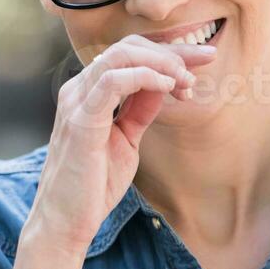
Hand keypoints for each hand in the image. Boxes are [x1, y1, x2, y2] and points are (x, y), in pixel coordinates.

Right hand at [26, 35, 219, 252]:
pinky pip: (112, 81)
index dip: (169, 52)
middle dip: (171, 51)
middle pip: (128, 47)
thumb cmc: (92, 185)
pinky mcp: (80, 120)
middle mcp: (78, 90)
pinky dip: (145, 77)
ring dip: (162, 63)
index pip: (129, 55)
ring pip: (120, 56)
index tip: (204, 59)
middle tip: (204, 63)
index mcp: (88, 93)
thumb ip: (140, 110)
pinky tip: (167, 87)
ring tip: (185, 81)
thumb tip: (164, 85)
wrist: (65, 221)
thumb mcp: (126, 140)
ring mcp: (77, 102)